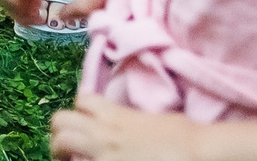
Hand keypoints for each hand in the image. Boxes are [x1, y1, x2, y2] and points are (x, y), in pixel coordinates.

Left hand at [49, 93, 204, 159]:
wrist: (198, 153)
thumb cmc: (185, 137)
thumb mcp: (154, 119)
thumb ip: (131, 119)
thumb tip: (129, 124)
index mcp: (116, 115)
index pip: (82, 100)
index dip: (80, 110)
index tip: (84, 121)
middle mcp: (104, 132)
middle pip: (61, 121)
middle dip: (58, 131)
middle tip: (65, 146)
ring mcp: (103, 153)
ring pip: (62, 143)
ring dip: (59, 150)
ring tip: (66, 160)